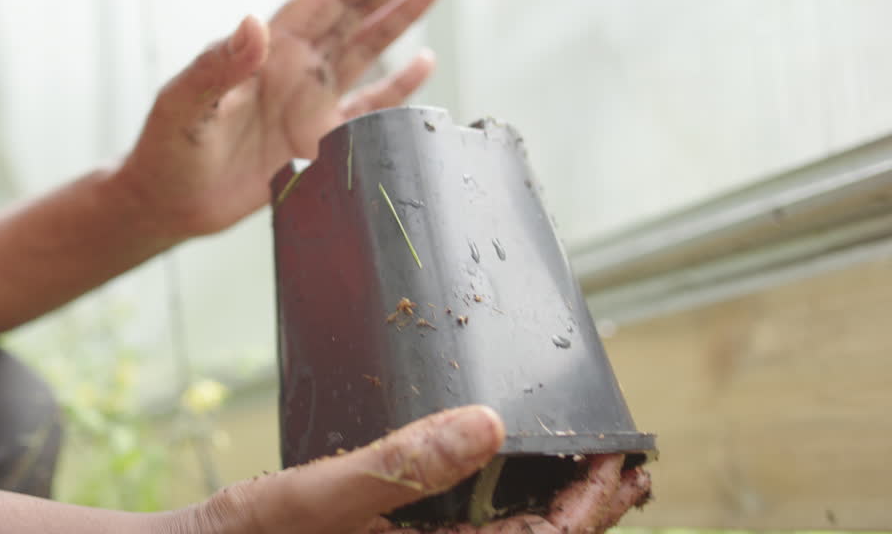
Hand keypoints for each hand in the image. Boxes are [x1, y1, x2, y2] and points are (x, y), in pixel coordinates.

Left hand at [119, 0, 451, 237]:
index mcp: (270, 48)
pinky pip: (370, 107)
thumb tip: (254, 24)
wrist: (168, 203)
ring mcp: (310, 101)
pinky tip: (424, 63)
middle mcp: (296, 66)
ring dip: (402, 15)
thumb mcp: (185, 104)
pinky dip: (399, 87)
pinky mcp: (320, 140)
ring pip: (369, 46)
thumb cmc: (167, 149)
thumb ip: (219, 67)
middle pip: (358, 7)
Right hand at [166, 406, 650, 533]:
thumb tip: (488, 425)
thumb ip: (398, 465)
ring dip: (551, 512)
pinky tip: (503, 472)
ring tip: (586, 465)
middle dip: (586, 513)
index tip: (625, 458)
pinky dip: (500, 510)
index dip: (590, 509)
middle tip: (626, 462)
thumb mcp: (311, 501)